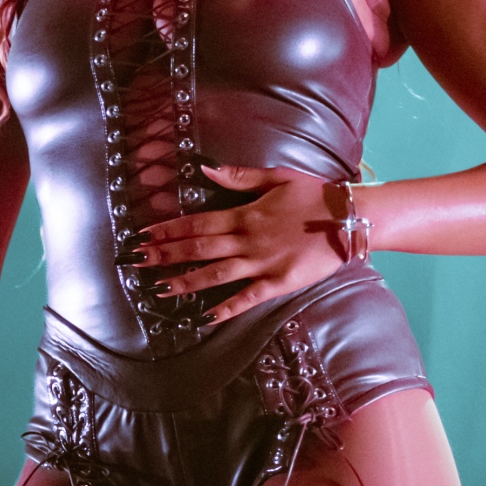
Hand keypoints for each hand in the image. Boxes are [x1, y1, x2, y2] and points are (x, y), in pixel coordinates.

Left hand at [133, 164, 348, 323]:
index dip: (167, 230)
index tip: (143, 235)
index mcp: (245, 214)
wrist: (350, 218)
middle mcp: (248, 240)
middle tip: (135, 262)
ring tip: (158, 289)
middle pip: (198, 249)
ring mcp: (262, 264)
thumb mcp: (276, 177)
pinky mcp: (279, 283)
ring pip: (216, 275)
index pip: (197, 223)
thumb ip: (239, 177)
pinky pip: (247, 298)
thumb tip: (205, 168)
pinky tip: (205, 316)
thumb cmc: (314, 194)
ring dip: (185, 282)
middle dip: (164, 256)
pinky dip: (226, 308)